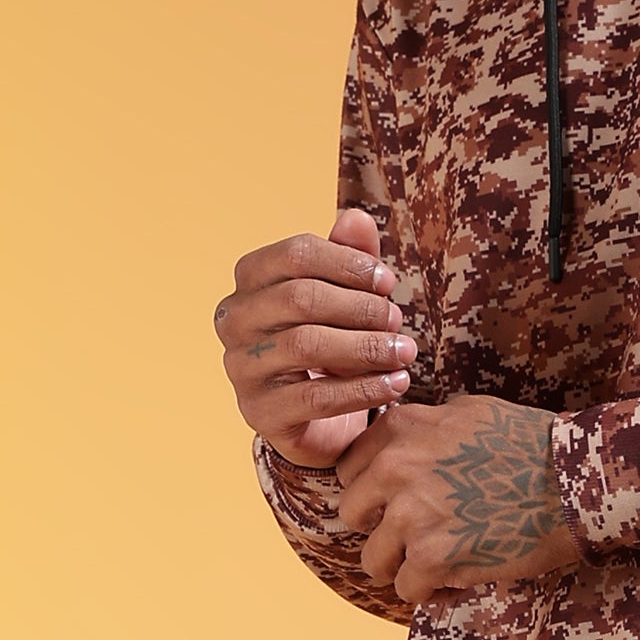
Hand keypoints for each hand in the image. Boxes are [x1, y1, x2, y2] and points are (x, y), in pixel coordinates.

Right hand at [217, 216, 417, 465]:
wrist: (318, 421)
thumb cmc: (331, 346)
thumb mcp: (344, 298)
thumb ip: (350, 257)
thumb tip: (356, 219)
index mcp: (250, 281)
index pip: (296, 253)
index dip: (348, 263)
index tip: (387, 282)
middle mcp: (234, 320)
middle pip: (301, 298)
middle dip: (360, 307)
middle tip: (397, 319)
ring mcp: (241, 369)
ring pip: (306, 345)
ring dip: (366, 347)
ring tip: (404, 352)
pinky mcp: (260, 413)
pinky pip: (316, 397)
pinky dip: (364, 389)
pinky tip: (397, 384)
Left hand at [334, 395, 585, 604]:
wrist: (575, 483)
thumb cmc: (533, 445)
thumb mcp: (469, 413)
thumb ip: (424, 426)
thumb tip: (398, 440)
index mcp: (400, 430)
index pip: (349, 471)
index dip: (373, 493)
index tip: (398, 504)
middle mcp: (395, 468)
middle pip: (351, 515)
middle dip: (381, 530)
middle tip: (417, 537)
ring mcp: (411, 515)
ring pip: (373, 560)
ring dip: (402, 566)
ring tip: (437, 563)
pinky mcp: (433, 558)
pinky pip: (406, 589)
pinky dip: (430, 591)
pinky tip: (456, 579)